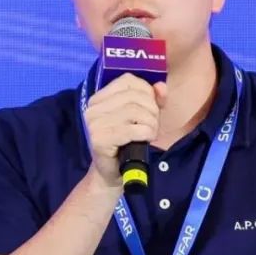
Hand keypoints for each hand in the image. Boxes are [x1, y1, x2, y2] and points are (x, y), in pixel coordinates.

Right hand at [83, 74, 166, 188]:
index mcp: (99, 98)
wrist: (112, 173)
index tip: (152, 108)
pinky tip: (145, 139)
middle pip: (134, 97)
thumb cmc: (126, 143)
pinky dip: (146, 133)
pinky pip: (133, 129)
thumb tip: (161, 87)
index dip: (147, 92)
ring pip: (135, 111)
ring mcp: (94, 124)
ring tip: (150, 133)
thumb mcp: (142, 117)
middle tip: (153, 126)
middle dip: (152, 111)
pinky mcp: (100, 139)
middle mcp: (93, 108)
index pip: (128, 81)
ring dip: (151, 123)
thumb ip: (153, 99)